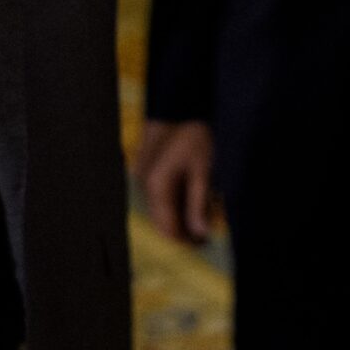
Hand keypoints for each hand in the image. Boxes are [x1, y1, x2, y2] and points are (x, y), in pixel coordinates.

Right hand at [136, 119, 217, 245]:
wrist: (178, 104)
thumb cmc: (193, 134)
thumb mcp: (203, 169)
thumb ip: (199, 203)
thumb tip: (200, 233)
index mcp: (158, 187)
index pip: (168, 227)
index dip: (186, 241)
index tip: (205, 244)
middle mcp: (145, 186)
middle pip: (162, 221)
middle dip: (184, 229)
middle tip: (207, 231)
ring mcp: (143, 178)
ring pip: (160, 209)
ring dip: (179, 214)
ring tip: (203, 211)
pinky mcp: (146, 170)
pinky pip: (158, 195)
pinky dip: (174, 200)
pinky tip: (191, 195)